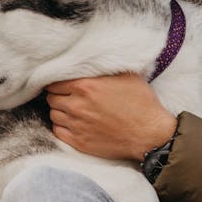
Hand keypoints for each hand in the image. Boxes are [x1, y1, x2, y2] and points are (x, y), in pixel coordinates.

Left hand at [46, 73, 176, 160]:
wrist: (149, 133)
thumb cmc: (141, 103)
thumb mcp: (126, 76)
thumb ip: (104, 67)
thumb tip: (92, 59)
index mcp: (86, 86)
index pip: (54, 82)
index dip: (58, 82)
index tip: (64, 84)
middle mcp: (77, 105)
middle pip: (51, 98)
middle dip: (58, 96)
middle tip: (69, 97)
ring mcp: (77, 125)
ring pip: (53, 115)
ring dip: (60, 111)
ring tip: (72, 110)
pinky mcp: (80, 142)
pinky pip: (58, 132)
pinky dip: (62, 127)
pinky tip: (73, 124)